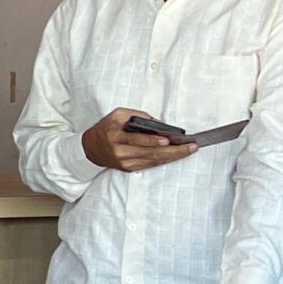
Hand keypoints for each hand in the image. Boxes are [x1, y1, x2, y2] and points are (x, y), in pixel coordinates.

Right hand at [80, 108, 198, 173]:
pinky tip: (176, 155)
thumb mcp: (117, 115)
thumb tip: (160, 124)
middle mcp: (120, 152)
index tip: (170, 139)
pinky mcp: (130, 168)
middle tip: (191, 147)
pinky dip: (165, 159)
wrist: (91, 148)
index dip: (154, 141)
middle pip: (151, 153)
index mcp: (115, 136)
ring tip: (189, 150)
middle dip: (173, 151)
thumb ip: (138, 116)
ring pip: (153, 160)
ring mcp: (125, 162)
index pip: (137, 140)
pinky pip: (151, 164)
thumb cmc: (106, 128)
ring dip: (173, 156)